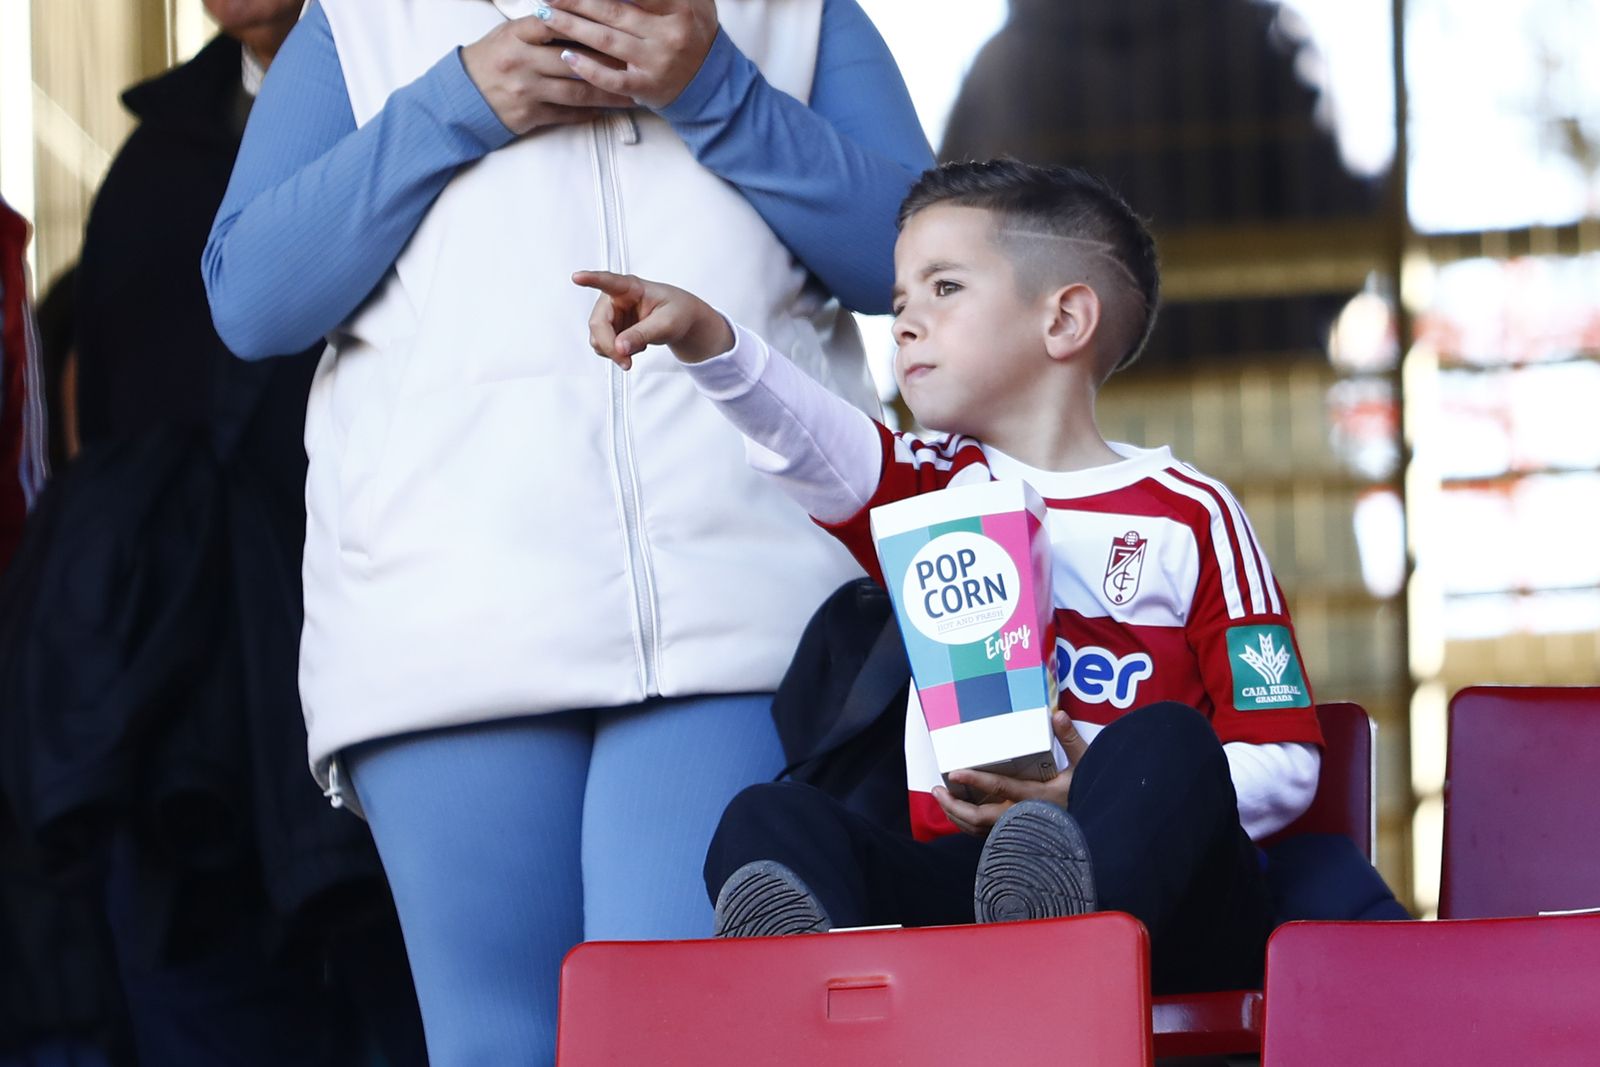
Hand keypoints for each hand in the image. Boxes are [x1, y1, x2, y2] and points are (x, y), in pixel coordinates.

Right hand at [461, 17, 634, 134]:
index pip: (556, 24)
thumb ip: (539, 27)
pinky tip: (607, 110)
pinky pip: (566, 114)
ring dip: (606, 94)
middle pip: (573, 59)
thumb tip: (579, 18)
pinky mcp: (529, 115)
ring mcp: (525, 90)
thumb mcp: (508, 34)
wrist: (462, 98)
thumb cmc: (491, 61)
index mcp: (516, 34)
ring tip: (630, 93)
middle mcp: (520, 61)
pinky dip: (588, 112)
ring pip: (575, 90)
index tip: (615, 28)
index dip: (587, 25)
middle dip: (608, 63)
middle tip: (635, 63)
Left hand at [538, 0, 718, 109]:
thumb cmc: (695, 34)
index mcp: (680, 8)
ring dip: (571, 27)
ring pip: (606, 41)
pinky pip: (612, 79)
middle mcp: (668, 35)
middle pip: (613, 12)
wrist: (711, 82)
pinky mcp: (647, 88)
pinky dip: (587, 68)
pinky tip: (566, 56)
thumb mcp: (694, 2)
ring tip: (546, 15)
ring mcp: (656, 64)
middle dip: (576, 2)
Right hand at [573, 270, 732, 369]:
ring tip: (639, 348)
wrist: (680, 319)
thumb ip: (643, 334)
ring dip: (613, 351)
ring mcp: (610, 313)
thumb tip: (619, 347)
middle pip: (598, 323)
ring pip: (597, 338)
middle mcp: (614, 298)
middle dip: (610, 346)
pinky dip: (616, 353)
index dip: (591, 279)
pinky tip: (633, 347)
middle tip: (626, 363)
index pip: (609, 281)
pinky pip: (603, 346)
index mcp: (630, 287)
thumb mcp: (667, 324)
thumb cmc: (677, 311)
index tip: (577, 277)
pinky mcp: (609, 328)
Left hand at [933, 710, 1090, 837]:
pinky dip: (968, 824)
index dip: (976, 782)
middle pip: (980, 818)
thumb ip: (1070, 739)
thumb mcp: (1085, 764)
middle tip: (938, 789)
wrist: (1098, 828)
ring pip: (979, 830)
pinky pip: (985, 835)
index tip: (956, 773)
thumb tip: (1058, 715)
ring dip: (956, 816)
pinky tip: (959, 812)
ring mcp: (1019, 830)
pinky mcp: (1017, 835)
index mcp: (1037, 797)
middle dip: (954, 806)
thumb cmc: (1090, 793)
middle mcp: (1023, 816)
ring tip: (942, 798)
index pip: (1001, 788)